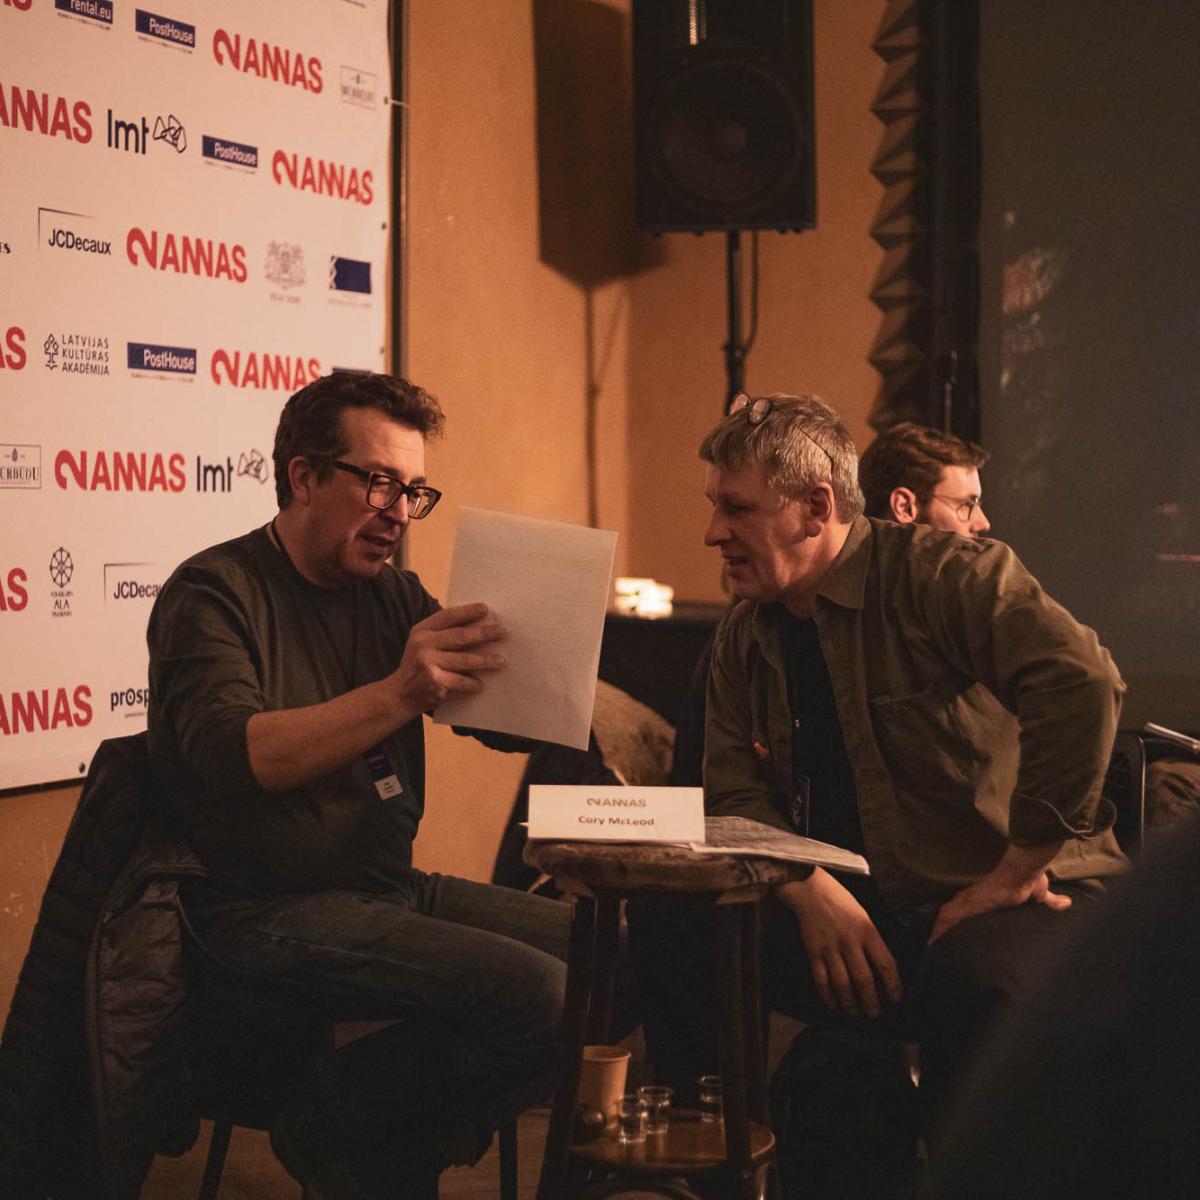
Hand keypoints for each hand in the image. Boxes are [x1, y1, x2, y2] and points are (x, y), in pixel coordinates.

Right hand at [389, 603, 506, 713]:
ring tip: (501, 660)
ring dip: (486, 660)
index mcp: (422, 631)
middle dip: (484, 633)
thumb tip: (479, 625)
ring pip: (465, 660)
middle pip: (460, 636)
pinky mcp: (435, 683)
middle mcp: (423, 645)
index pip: (448, 616)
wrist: (399, 694)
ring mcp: (428, 664)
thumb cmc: (419, 665)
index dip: (468, 611)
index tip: (486, 609)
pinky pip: (461, 681)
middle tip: (502, 632)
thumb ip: (444, 634)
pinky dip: (473, 683)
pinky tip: (481, 684)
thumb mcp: (423, 644)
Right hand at [777, 869, 902, 1018]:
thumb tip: (881, 968)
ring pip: (842, 984)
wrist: (810, 889)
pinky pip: (821, 980)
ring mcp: (830, 948)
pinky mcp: (813, 951)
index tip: (896, 1000)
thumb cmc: (841, 902)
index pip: (886, 964)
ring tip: (855, 1014)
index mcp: (868, 931)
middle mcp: (851, 942)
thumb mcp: (863, 916)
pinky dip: (827, 996)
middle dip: (871, 1002)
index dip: (893, 986)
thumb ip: (872, 940)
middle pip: (864, 979)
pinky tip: (833, 1005)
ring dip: (850, 1004)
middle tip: (874, 1015)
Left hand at [929, 842, 1068, 943]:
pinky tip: (930, 942)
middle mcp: (973, 899)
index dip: (961, 922)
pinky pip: (946, 919)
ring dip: (939, 932)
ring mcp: (967, 902)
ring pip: (946, 919)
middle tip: (938, 945)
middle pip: (953, 916)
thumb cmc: (1029, 880)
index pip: (968, 911)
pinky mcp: (966, 905)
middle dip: (946, 930)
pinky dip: (938, 930)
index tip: (956, 934)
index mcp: (986, 899)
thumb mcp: (1041, 895)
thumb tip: (1066, 903)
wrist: (1023, 872)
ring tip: (929, 947)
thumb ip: (1050, 900)